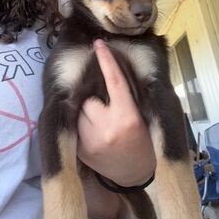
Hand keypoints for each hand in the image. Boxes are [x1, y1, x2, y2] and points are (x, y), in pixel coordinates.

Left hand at [77, 39, 155, 186]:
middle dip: (96, 101)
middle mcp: (107, 128)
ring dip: (87, 113)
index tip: (99, 44)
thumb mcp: (141, 116)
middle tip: (107, 112)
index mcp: (128, 117)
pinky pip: (75, 126)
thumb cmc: (143, 140)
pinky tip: (95, 136)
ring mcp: (92, 141)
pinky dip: (83, 127)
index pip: (115, 82)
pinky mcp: (81, 151)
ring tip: (101, 126)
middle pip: (90, 98)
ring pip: (80, 111)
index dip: (107, 61)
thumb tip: (113, 71)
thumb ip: (129, 97)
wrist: (134, 174)